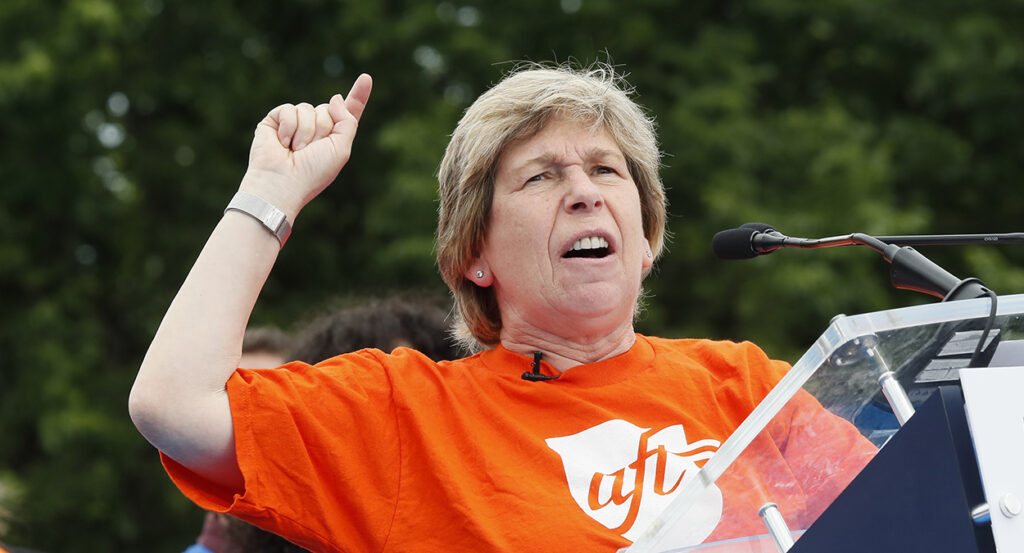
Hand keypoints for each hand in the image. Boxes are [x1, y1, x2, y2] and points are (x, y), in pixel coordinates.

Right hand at [240, 73, 372, 216]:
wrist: (282, 182)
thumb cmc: (313, 172)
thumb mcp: (341, 148)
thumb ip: (347, 121)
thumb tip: (335, 97)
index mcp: (334, 137)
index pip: (348, 112)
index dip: (358, 95)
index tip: (366, 77)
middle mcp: (315, 128)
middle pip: (328, 109)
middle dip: (323, 129)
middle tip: (310, 151)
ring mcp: (295, 123)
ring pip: (308, 108)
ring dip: (305, 132)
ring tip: (296, 150)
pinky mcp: (275, 120)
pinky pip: (289, 109)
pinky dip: (288, 127)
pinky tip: (282, 143)